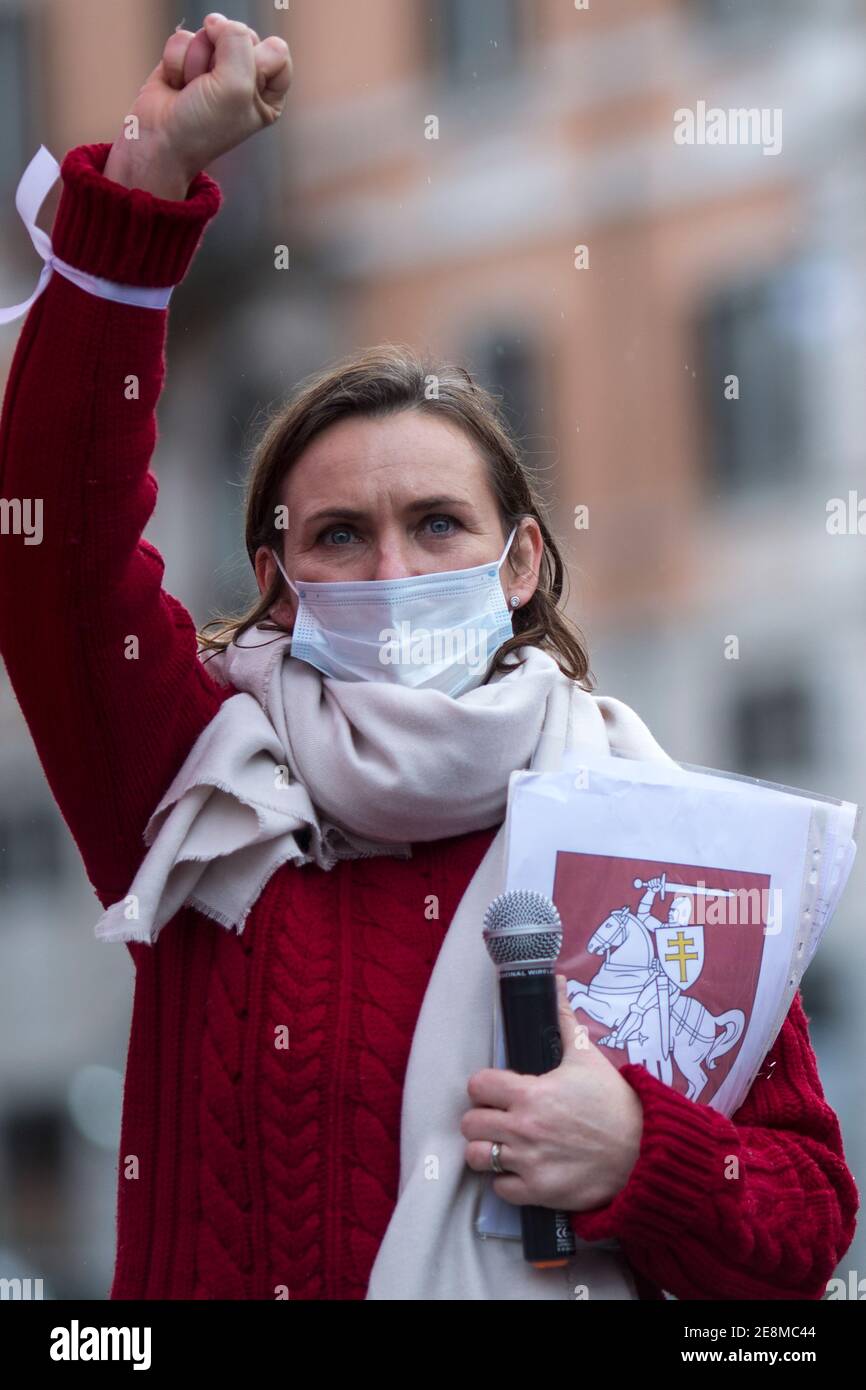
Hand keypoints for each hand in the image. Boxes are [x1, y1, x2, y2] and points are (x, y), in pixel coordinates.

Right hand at [105, 12, 291, 191]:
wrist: (159, 142)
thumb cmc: (203, 126)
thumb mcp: (236, 85)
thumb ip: (237, 39)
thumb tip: (215, 21)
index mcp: (269, 93)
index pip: (277, 50)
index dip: (256, 62)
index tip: (240, 88)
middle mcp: (245, 79)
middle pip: (243, 35)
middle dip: (221, 59)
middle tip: (210, 88)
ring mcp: (214, 68)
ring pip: (210, 33)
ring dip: (196, 62)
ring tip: (191, 89)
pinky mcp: (186, 60)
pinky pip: (183, 37)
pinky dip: (176, 61)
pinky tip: (176, 85)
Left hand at [460, 975, 643, 1211]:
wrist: (644, 1152)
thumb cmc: (614, 1103)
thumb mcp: (588, 1058)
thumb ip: (565, 1021)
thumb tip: (557, 983)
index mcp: (530, 1093)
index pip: (477, 1086)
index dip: (484, 1087)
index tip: (495, 1090)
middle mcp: (523, 1128)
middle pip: (470, 1123)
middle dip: (481, 1119)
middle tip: (498, 1118)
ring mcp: (529, 1162)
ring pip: (477, 1157)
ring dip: (487, 1151)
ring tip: (503, 1145)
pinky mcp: (538, 1191)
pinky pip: (500, 1189)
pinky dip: (507, 1180)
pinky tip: (522, 1168)